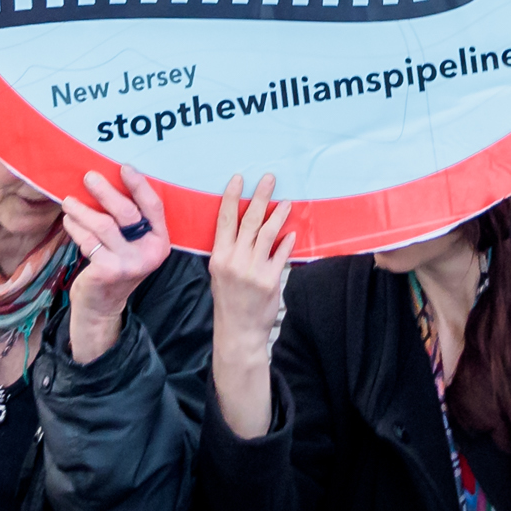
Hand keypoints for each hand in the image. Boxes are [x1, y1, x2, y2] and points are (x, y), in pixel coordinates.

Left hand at [59, 166, 170, 363]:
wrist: (103, 305)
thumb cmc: (117, 264)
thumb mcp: (133, 245)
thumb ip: (131, 221)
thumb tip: (110, 180)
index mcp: (160, 241)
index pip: (153, 206)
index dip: (139, 185)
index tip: (124, 167)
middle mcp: (149, 252)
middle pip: (126, 212)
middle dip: (105, 191)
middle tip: (88, 177)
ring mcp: (129, 263)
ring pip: (103, 225)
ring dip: (82, 209)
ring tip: (69, 201)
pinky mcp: (108, 271)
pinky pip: (88, 240)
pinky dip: (75, 227)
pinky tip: (69, 221)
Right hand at [211, 174, 296, 356]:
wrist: (238, 330)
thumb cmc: (228, 300)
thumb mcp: (219, 273)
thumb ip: (229, 250)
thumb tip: (241, 226)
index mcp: (219, 256)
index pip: (225, 220)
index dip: (232, 197)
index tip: (239, 179)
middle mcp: (235, 260)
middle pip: (249, 221)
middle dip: (260, 197)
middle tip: (269, 179)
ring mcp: (253, 270)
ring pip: (267, 233)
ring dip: (278, 215)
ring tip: (286, 202)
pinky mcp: (270, 279)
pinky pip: (281, 254)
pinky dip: (287, 242)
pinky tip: (292, 232)